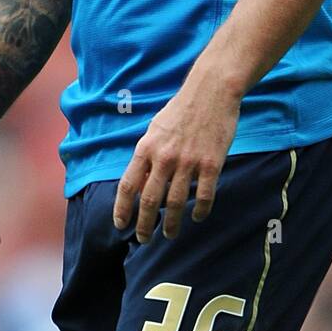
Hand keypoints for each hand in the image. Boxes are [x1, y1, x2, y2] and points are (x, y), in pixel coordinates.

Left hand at [112, 74, 239, 242]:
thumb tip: (139, 183)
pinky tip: (197, 217)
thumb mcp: (155, 129)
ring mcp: (189, 162)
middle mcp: (165, 157)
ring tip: (169, 234)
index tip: (120, 225)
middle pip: (149, 200)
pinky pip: (204, 196)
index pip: (128, 185)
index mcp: (147, 147)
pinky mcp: (211, 164)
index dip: (122, 209)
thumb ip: (147, 155)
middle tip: (144, 239)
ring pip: (175, 203)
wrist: (211, 91)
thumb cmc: (181, 109)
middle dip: (144, 224)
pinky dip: (199, 211)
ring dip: (170, 224)